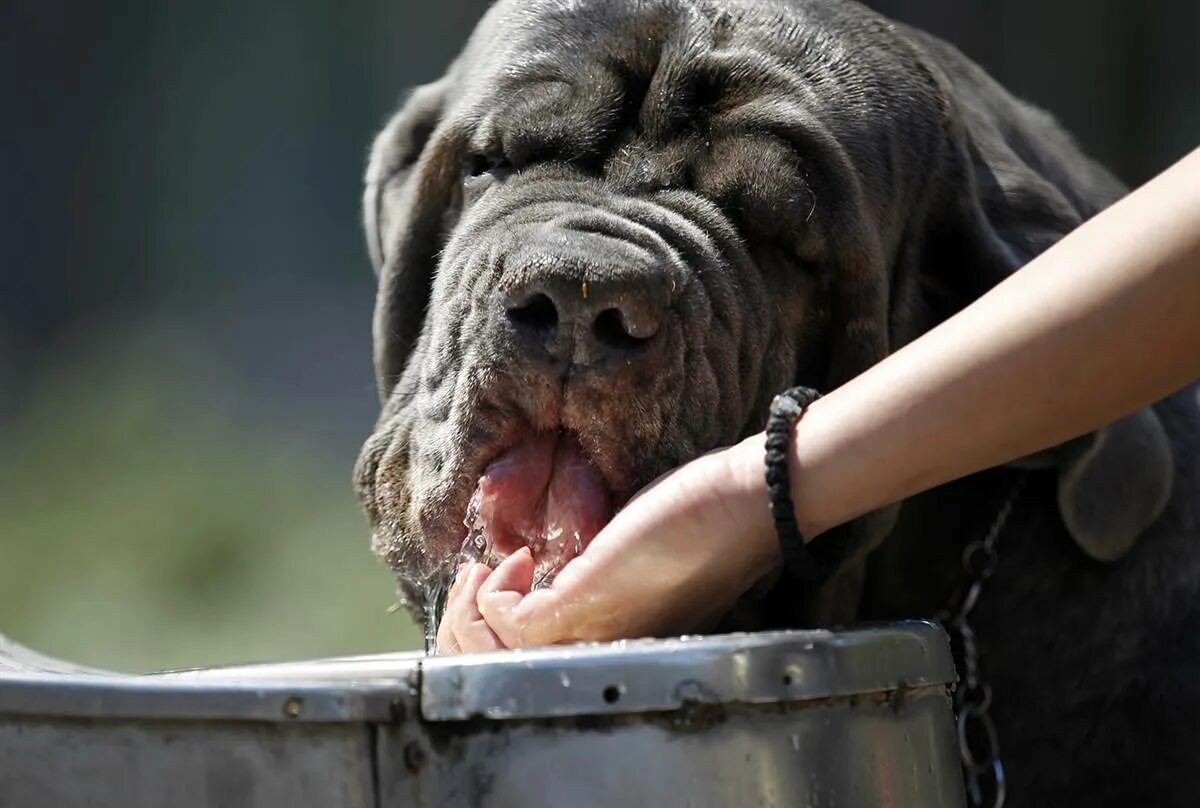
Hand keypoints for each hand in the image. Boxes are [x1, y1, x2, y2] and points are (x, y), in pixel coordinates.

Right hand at [436, 434, 781, 651]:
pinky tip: (519, 560)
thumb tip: (542, 573)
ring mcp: (592, 634)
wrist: (748, 506)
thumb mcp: (636, 566)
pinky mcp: (586, 603)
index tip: (487, 589)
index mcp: (615, 651)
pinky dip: (495, 590)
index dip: (490, 638)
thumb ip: (594, 582)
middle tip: (473, 579)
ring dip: (470, 607)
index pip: (530, 673)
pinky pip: (508, 620)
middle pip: (498, 670)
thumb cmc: (702, 526)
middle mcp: (601, 654)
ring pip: (493, 652)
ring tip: (483, 570)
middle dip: (463, 627)